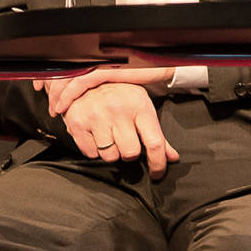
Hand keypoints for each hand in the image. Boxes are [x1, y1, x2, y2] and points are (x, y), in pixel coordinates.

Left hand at [36, 64, 175, 117]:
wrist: (160, 63)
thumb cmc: (142, 69)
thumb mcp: (117, 76)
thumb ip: (101, 82)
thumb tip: (91, 93)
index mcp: (96, 57)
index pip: (67, 63)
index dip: (53, 73)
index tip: (42, 84)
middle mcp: (95, 57)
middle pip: (64, 66)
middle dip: (48, 78)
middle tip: (40, 90)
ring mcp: (99, 63)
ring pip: (68, 75)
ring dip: (56, 92)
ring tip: (54, 107)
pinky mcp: (105, 69)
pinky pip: (80, 82)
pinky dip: (68, 94)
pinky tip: (63, 105)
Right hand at [38, 71, 178, 176]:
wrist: (84, 77)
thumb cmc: (119, 95)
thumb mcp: (141, 106)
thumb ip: (156, 135)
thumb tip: (172, 158)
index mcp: (139, 105)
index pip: (154, 143)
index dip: (158, 164)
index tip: (157, 174)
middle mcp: (118, 110)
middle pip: (131, 153)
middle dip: (129, 152)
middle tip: (124, 140)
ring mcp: (96, 116)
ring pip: (110, 156)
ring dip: (110, 151)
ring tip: (108, 135)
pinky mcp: (77, 123)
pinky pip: (90, 153)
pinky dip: (93, 149)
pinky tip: (95, 134)